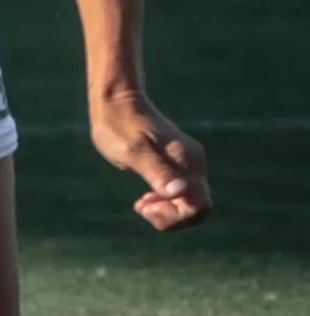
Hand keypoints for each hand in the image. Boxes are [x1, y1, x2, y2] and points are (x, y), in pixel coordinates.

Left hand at [89, 87, 209, 231]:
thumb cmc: (118, 125)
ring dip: (167, 210)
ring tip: (141, 203)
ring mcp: (189, 162)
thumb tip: (180, 192)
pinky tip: (145, 198)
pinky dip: (166, 202)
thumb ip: (157, 172)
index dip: (174, 216)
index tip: (145, 206)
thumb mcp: (132, 152)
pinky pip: (183, 193)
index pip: (198, 206)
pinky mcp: (179, 162)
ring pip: (191, 202)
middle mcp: (194, 162)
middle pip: (198, 208)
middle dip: (171, 216)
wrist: (116, 99)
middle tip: (141, 206)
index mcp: (186, 162)